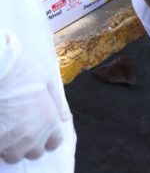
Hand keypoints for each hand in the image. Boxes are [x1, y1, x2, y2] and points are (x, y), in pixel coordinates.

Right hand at [0, 33, 64, 162]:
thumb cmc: (22, 71)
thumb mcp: (46, 82)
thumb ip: (56, 102)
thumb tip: (65, 116)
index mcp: (50, 120)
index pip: (54, 142)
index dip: (47, 138)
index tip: (40, 133)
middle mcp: (33, 135)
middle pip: (34, 152)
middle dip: (29, 145)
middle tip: (21, 131)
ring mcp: (12, 141)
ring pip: (13, 156)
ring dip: (11, 147)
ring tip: (7, 132)